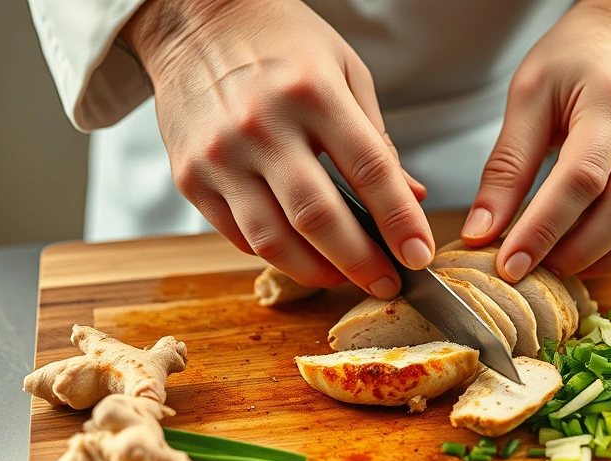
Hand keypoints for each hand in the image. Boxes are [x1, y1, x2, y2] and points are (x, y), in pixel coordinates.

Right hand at [121, 0, 431, 297]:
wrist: (194, 19)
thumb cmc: (281, 42)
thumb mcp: (345, 71)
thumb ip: (377, 139)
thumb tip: (410, 198)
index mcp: (312, 92)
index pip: (369, 171)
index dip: (400, 221)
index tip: (420, 255)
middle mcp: (261, 125)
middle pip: (319, 217)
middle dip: (361, 262)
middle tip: (388, 283)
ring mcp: (219, 155)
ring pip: (274, 240)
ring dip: (318, 271)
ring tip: (345, 277)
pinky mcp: (190, 177)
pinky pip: (239, 236)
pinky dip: (276, 254)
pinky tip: (301, 254)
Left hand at [461, 0, 610, 280]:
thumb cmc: (583, 51)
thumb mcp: (530, 93)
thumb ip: (506, 164)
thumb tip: (482, 226)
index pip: (579, 180)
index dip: (542, 229)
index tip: (509, 262)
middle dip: (571, 251)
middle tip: (529, 271)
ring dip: (602, 258)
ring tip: (557, 267)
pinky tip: (593, 257)